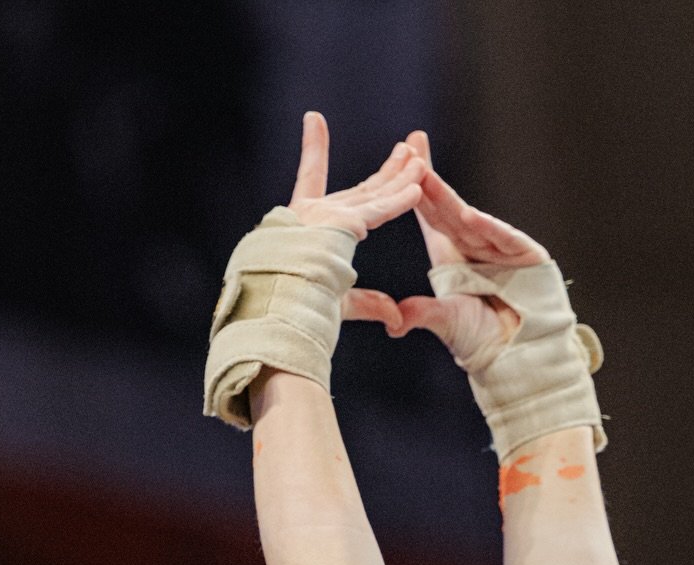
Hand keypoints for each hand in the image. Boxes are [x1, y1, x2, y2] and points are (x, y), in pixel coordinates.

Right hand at [286, 111, 425, 332]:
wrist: (275, 306)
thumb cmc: (296, 307)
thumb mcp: (340, 302)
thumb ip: (369, 304)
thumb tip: (397, 317)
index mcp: (304, 226)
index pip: (312, 180)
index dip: (314, 150)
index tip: (313, 118)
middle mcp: (314, 214)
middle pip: (362, 190)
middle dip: (387, 171)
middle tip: (407, 152)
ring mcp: (327, 216)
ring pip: (374, 195)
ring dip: (400, 175)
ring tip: (417, 155)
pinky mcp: (342, 225)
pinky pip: (379, 210)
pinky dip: (399, 197)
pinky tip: (418, 182)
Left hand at [383, 130, 550, 356]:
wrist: (519, 358)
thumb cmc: (484, 341)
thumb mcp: (447, 322)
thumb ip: (422, 314)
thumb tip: (392, 324)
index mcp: (452, 257)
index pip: (430, 216)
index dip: (416, 190)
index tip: (402, 157)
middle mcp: (475, 247)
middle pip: (447, 208)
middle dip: (428, 179)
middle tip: (409, 147)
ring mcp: (501, 249)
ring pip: (471, 220)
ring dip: (450, 198)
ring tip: (427, 178)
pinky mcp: (527, 257)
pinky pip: (504, 239)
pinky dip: (489, 229)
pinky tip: (469, 216)